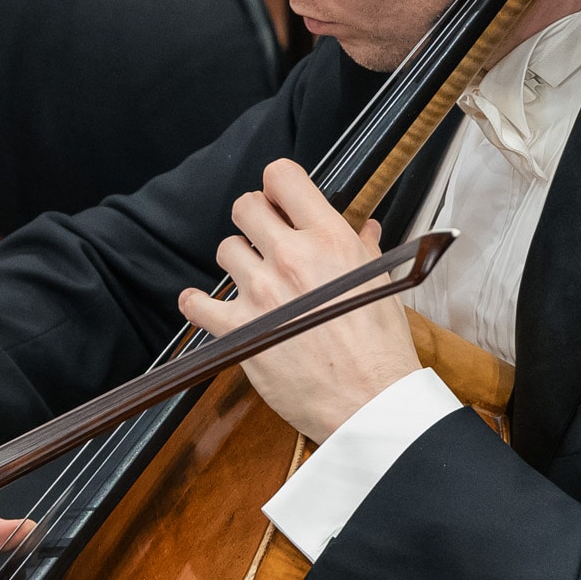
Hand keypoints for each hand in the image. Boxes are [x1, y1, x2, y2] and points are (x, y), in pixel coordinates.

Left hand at [175, 159, 419, 444]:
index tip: (280, 200)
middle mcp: (290, 258)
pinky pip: (198, 304)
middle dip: (255, 218)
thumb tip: (364, 228)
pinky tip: (207, 305)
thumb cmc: (382, 349)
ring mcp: (261, 293)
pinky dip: (198, 304)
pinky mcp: (240, 329)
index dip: (277, 185)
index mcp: (329, 239)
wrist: (370, 402)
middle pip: (245, 207)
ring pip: (226, 249)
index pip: (282, 177)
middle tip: (266, 237)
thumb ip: (364, 249)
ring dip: (239, 261)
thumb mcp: (383, 284)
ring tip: (255, 279)